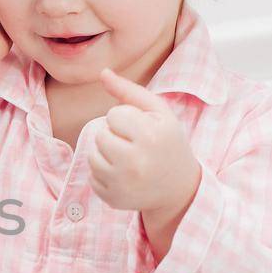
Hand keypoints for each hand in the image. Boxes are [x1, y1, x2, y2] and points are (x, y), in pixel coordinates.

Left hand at [87, 68, 199, 215]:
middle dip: (114, 136)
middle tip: (134, 145)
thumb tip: (102, 73)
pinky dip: (103, 173)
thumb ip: (129, 90)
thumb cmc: (167, 142)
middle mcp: (135, 162)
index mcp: (150, 136)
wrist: (179, 188)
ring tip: (127, 158)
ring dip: (105, 154)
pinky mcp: (113, 199)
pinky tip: (123, 175)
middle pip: (100, 135)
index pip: (114, 115)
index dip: (125, 119)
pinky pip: (92, 177)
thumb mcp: (159, 113)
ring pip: (92, 156)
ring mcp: (123, 184)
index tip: (141, 130)